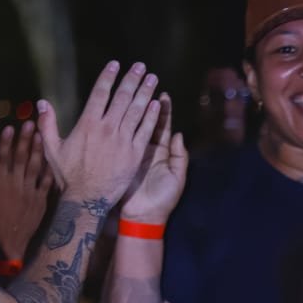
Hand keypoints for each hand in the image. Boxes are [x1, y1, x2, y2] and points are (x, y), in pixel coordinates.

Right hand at [0, 121, 53, 260]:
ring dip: (38, 150)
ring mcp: (31, 193)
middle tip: (30, 124)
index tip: (10, 127)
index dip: (6, 141)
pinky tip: (51, 159)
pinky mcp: (41, 202)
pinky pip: (46, 183)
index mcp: (0, 183)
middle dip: (25, 139)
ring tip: (40, 135)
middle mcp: (16, 185)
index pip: (3, 157)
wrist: (7, 246)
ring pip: (35, 167)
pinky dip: (48, 171)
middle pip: (21, 157)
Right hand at [36, 60, 163, 206]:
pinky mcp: (134, 154)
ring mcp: (122, 140)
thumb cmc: (69, 176)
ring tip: (152, 78)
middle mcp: (107, 128)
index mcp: (87, 124)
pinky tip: (158, 104)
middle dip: (132, 79)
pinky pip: (145, 130)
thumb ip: (48, 125)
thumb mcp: (53, 149)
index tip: (115, 64)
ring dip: (146, 92)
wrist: (87, 199)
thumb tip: (42, 103)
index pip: (100, 93)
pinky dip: (152, 116)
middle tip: (140, 66)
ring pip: (137, 110)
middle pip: (122, 97)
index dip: (108, 77)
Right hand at [121, 93, 188, 223]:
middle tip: (148, 85)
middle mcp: (148, 150)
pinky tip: (122, 110)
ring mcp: (134, 153)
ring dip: (137, 109)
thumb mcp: (177, 178)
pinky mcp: (123, 158)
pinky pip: (123, 138)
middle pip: (149, 122)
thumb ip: (180, 157)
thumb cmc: (162, 199)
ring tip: (136, 91)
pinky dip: (124, 125)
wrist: (143, 216)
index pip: (163, 128)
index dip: (163, 112)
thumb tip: (180, 135)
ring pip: (135, 126)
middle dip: (149, 104)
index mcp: (162, 153)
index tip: (163, 95)